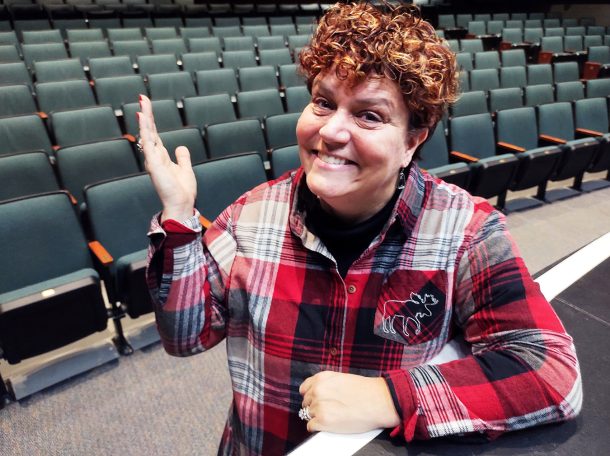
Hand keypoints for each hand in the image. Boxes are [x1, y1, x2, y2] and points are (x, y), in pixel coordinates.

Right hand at [137, 94, 196, 221]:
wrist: (182, 204)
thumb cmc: (182, 191)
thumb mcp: (185, 169)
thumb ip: (182, 157)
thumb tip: (180, 146)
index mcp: (161, 158)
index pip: (155, 135)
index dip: (151, 121)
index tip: (146, 107)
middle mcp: (154, 157)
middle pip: (149, 131)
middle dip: (146, 114)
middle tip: (143, 97)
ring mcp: (153, 160)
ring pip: (147, 134)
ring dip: (145, 117)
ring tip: (142, 102)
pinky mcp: (154, 163)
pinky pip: (149, 143)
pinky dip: (146, 130)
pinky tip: (143, 118)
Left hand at [299, 371, 399, 433]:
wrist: (378, 401)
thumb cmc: (365, 391)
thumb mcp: (341, 379)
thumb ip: (326, 384)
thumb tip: (316, 393)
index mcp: (321, 379)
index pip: (304, 389)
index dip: (311, 396)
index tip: (316, 401)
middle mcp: (317, 391)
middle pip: (306, 403)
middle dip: (314, 407)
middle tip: (328, 410)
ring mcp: (319, 406)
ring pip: (308, 415)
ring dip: (317, 417)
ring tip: (332, 417)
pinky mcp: (323, 421)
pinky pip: (311, 426)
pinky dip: (318, 427)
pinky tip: (329, 425)